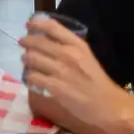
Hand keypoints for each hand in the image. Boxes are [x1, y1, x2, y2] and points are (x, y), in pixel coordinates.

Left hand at [20, 16, 126, 133]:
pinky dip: (29, 77)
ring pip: (30, 58)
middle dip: (26, 41)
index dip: (35, 24)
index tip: (28, 25)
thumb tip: (47, 39)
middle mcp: (67, 55)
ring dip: (26, 59)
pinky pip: (32, 77)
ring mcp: (59, 71)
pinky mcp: (53, 88)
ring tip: (27, 62)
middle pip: (36, 41)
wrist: (111, 110)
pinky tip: (32, 79)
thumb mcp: (87, 57)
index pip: (51, 26)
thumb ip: (69, 47)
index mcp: (78, 45)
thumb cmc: (99, 84)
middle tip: (23, 43)